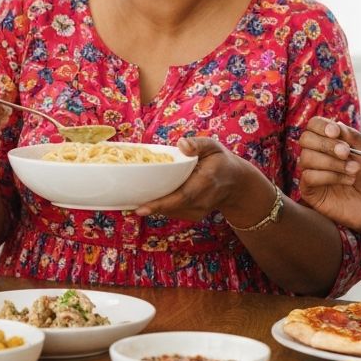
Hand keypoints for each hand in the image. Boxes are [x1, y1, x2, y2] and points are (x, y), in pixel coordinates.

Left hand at [134, 137, 264, 222]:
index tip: (141, 208)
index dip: (162, 203)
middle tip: (125, 203)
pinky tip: (150, 197)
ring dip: (152, 205)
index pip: (182, 196)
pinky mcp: (193, 216)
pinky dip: (160, 205)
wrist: (235, 183)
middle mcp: (202, 201)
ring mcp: (198, 211)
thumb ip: (198, 144)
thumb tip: (182, 145)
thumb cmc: (220, 161)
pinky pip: (172, 212)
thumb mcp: (213, 146)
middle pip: (172, 206)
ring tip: (134, 197)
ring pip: (170, 211)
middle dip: (149, 205)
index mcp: (207, 182)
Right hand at [297, 117, 360, 231]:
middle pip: (306, 139)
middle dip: (327, 145)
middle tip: (346, 153)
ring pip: (307, 158)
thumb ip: (354, 137)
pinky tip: (347, 181)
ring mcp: (311, 171)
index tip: (336, 133)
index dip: (322, 126)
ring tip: (354, 170)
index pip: (314, 125)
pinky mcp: (309, 189)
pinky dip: (329, 177)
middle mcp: (316, 153)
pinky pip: (308, 176)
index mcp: (328, 140)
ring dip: (333, 163)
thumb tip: (337, 126)